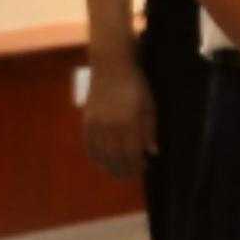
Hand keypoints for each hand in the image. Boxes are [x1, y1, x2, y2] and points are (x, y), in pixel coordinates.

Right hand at [77, 47, 154, 180]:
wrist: (111, 64)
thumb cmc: (136, 83)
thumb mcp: (149, 104)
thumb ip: (150, 129)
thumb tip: (152, 152)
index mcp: (129, 122)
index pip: (132, 154)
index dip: (137, 166)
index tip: (144, 169)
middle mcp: (111, 125)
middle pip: (116, 158)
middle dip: (124, 170)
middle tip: (131, 175)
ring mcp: (96, 123)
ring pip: (101, 155)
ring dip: (110, 167)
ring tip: (118, 172)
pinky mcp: (87, 120)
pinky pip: (89, 145)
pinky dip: (95, 157)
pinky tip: (102, 162)